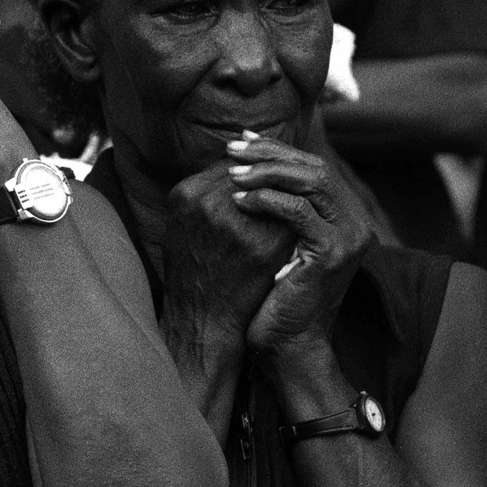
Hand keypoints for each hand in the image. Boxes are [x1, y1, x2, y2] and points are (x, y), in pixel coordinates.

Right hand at [163, 157, 293, 362]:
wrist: (202, 322)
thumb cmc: (193, 275)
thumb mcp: (185, 227)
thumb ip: (206, 196)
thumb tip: (239, 170)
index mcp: (185, 194)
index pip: (229, 164)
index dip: (251, 169)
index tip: (267, 176)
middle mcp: (207, 203)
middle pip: (252, 173)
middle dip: (271, 177)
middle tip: (290, 183)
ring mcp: (236, 223)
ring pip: (273, 189)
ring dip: (286, 194)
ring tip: (299, 201)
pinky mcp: (263, 245)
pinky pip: (288, 215)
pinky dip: (295, 217)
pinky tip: (302, 223)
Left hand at [226, 134, 371, 355]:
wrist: (286, 344)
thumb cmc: (271, 294)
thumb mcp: (276, 241)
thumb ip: (275, 205)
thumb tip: (245, 161)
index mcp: (344, 216)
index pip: (313, 166)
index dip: (277, 149)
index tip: (241, 141)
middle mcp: (355, 223)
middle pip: (315, 167)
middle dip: (270, 154)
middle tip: (233, 149)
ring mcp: (349, 237)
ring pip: (311, 182)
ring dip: (267, 172)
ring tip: (232, 174)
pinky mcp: (333, 253)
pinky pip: (299, 212)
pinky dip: (268, 201)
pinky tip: (240, 200)